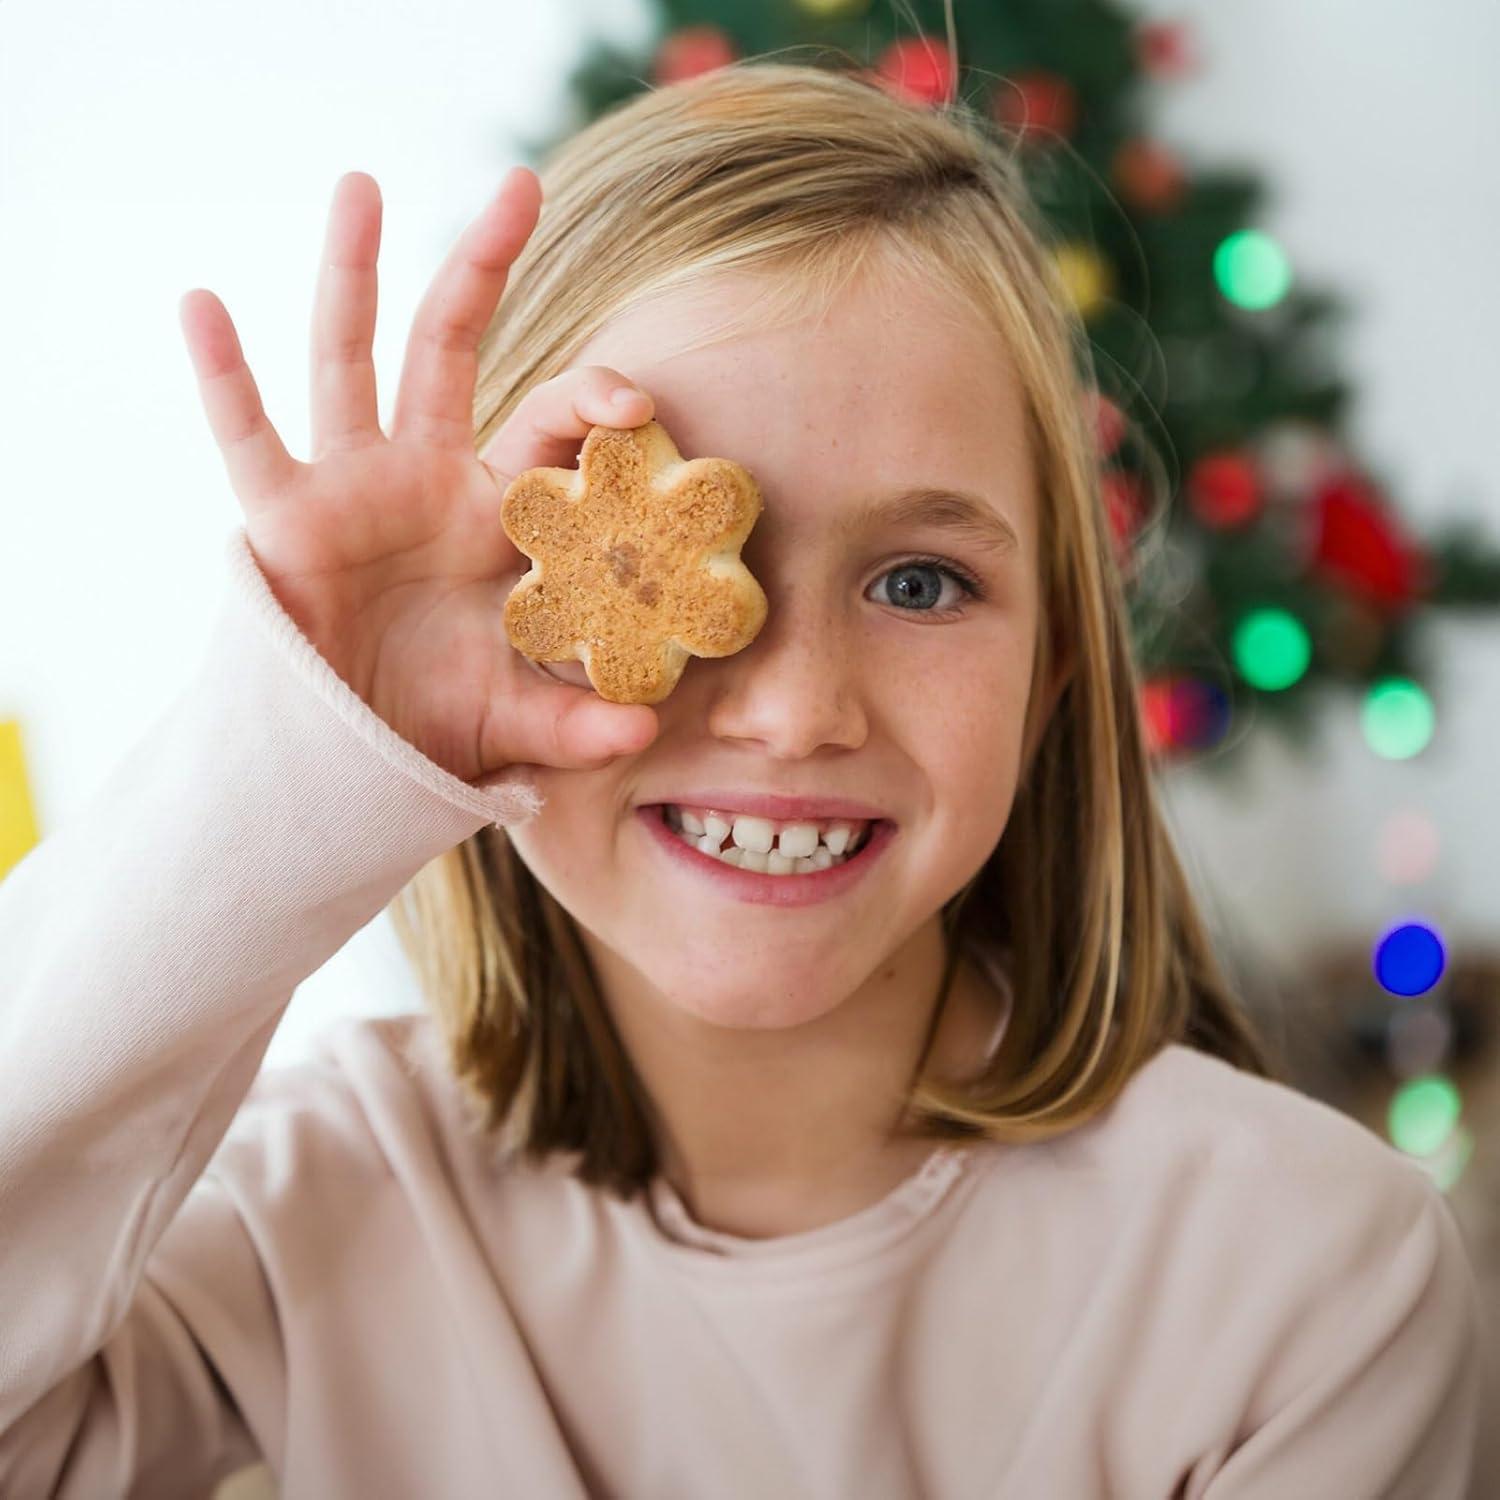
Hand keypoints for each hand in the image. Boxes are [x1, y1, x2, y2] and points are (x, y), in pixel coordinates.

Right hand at [177, 168, 659, 783]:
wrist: (355, 755)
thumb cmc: (442, 720)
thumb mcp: (517, 720)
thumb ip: (577, 722)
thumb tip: (644, 735)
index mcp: (496, 512)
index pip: (551, 426)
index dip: (592, 402)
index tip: (638, 403)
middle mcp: (426, 477)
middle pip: (452, 348)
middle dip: (482, 267)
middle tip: (524, 184)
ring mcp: (352, 487)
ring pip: (350, 360)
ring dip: (353, 274)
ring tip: (362, 185)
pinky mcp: (285, 518)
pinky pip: (248, 440)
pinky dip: (223, 378)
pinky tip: (202, 304)